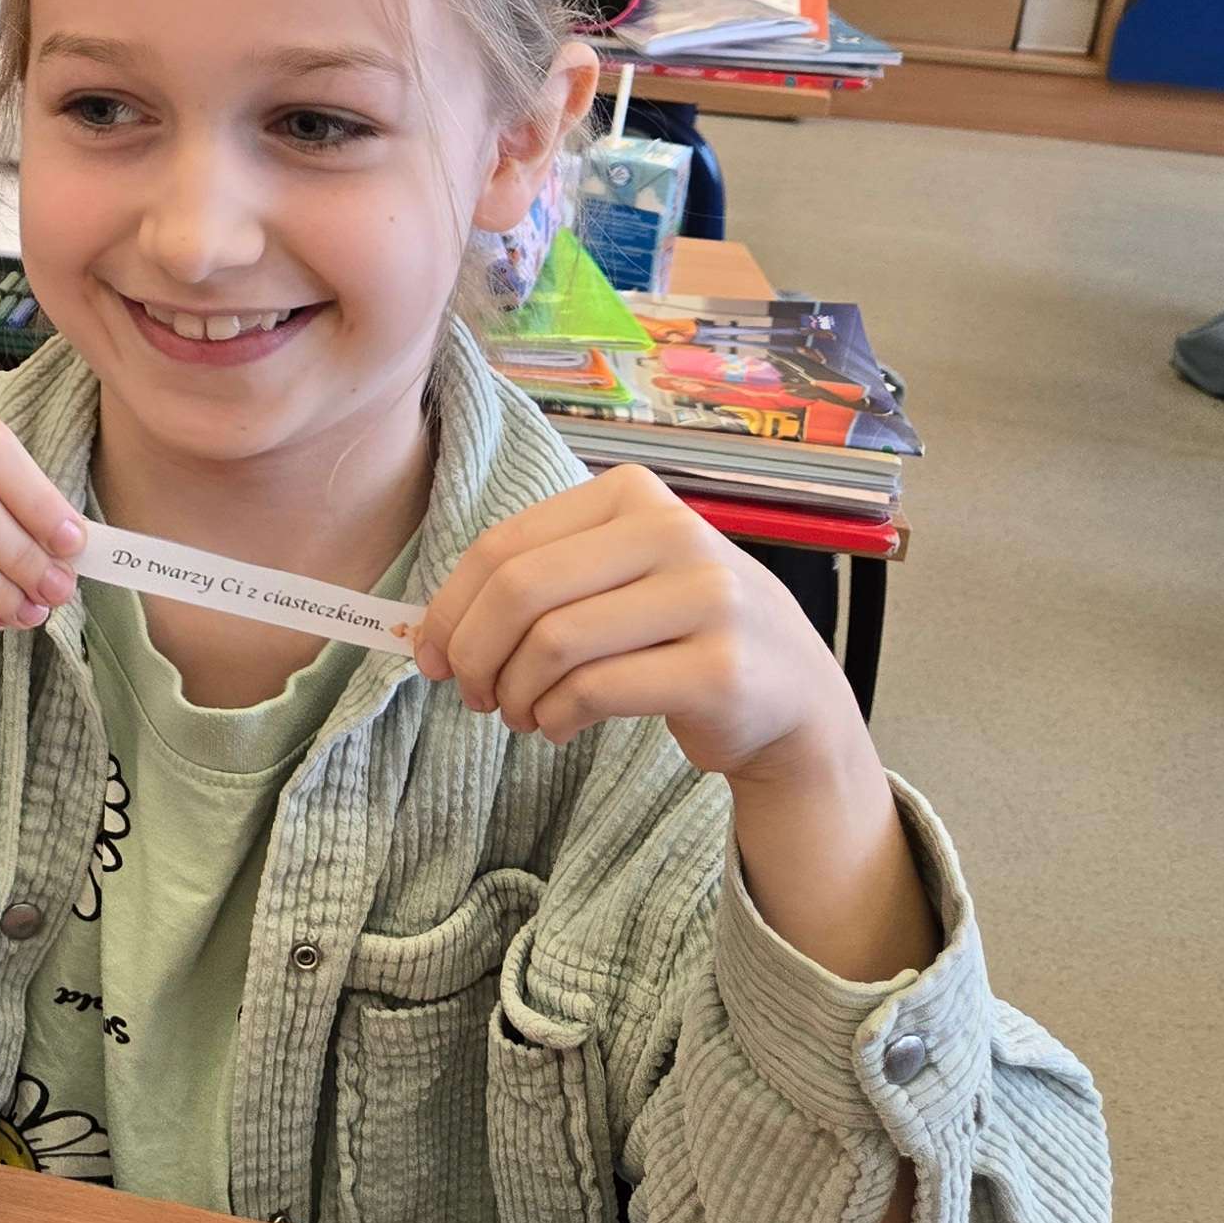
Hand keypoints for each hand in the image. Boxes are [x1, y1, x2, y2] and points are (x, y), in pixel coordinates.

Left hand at [413, 466, 859, 774]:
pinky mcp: (719, 670)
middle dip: (475, 653)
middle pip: (521, 591)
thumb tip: (429, 631)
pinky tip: (558, 726)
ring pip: (553, 643)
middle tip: (472, 694)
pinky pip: (594, 691)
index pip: (504, 546)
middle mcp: (676, 534)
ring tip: (519, 713)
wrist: (794, 699)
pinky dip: (554, 717)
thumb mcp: (615, 580)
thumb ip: (534, 584)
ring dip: (514, 693)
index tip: (431, 654)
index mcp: (634, 496)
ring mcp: (706, 599)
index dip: (450, 607)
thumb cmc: (680, 635)